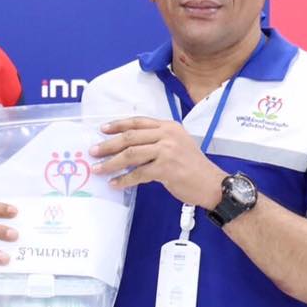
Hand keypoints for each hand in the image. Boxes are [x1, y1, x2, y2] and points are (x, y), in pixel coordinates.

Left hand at [90, 117, 222, 207]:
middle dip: (108, 145)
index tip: (102, 129)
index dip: (118, 125)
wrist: (211, 183)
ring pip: (131, 154)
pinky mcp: (165, 169)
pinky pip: (138, 174)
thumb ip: (157, 141)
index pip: (138, 122)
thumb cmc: (193, 167)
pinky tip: (115, 184)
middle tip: (94, 151)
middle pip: (130, 137)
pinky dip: (124, 180)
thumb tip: (128, 148)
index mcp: (169, 127)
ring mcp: (166, 151)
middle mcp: (167, 135)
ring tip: (99, 169)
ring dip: (111, 163)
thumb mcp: (177, 144)